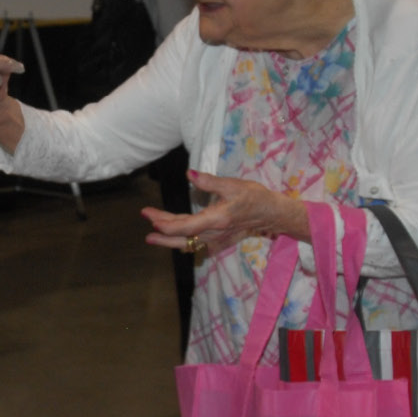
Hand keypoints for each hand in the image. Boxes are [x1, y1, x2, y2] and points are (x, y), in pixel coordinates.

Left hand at [141, 169, 303, 256]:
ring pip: (187, 241)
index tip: (151, 219)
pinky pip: (195, 243)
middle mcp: (214, 233)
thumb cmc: (254, 197)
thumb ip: (209, 181)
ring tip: (151, 233)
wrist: (272, 214)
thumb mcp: (233, 185)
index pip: (186, 227)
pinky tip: (171, 237)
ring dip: (169, 237)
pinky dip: (181, 239)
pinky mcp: (218, 240)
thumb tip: (188, 174)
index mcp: (217, 219)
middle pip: (182, 236)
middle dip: (162, 229)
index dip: (166, 225)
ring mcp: (216, 239)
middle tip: (145, 217)